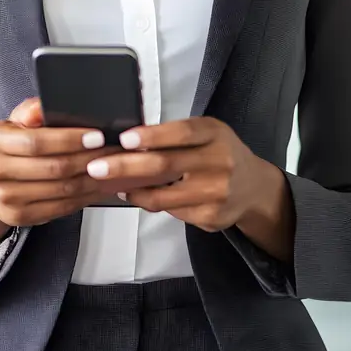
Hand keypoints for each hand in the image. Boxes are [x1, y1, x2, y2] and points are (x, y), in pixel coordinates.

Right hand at [0, 97, 118, 256]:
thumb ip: (32, 110)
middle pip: (53, 167)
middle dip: (89, 158)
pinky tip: (99, 186)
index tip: (97, 135)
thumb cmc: (12, 148)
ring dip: (93, 179)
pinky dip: (86, 197)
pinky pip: (62, 207)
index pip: (37, 141)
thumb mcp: (17, 122)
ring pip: (62, 189)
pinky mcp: (20, 216)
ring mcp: (7, 197)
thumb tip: (42, 106)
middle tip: (113, 151)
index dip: (69, 139)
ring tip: (112, 167)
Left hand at [85, 116, 262, 232]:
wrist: (254, 188)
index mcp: (215, 134)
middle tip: (95, 167)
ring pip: (164, 196)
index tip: (124, 139)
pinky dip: (150, 203)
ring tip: (110, 185)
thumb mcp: (206, 134)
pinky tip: (138, 196)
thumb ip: (176, 137)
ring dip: (132, 191)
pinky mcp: (210, 218)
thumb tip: (128, 143)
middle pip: (166, 165)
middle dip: (125, 166)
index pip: (182, 133)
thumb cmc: (220, 152)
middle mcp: (219, 162)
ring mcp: (216, 193)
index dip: (152, 136)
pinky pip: (172, 212)